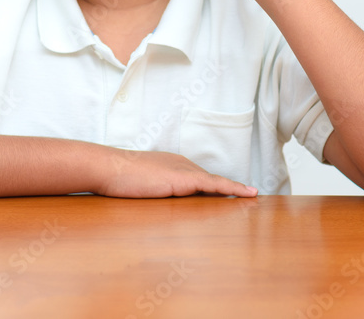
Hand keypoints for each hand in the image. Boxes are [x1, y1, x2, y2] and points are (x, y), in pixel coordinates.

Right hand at [97, 149, 257, 197]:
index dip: (215, 186)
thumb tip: (154, 199)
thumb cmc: (117, 178)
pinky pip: (215, 184)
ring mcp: (184, 170)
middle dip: (229, 189)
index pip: (198, 179)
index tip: (229, 192)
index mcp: (172, 165)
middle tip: (249, 196)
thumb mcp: (139, 185)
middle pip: (210, 181)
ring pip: (216, 183)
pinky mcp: (185, 179)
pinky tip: (248, 194)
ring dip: (234, 190)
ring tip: (253, 196)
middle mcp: (182, 164)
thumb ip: (152, 190)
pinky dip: (233, 189)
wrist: (109, 168)